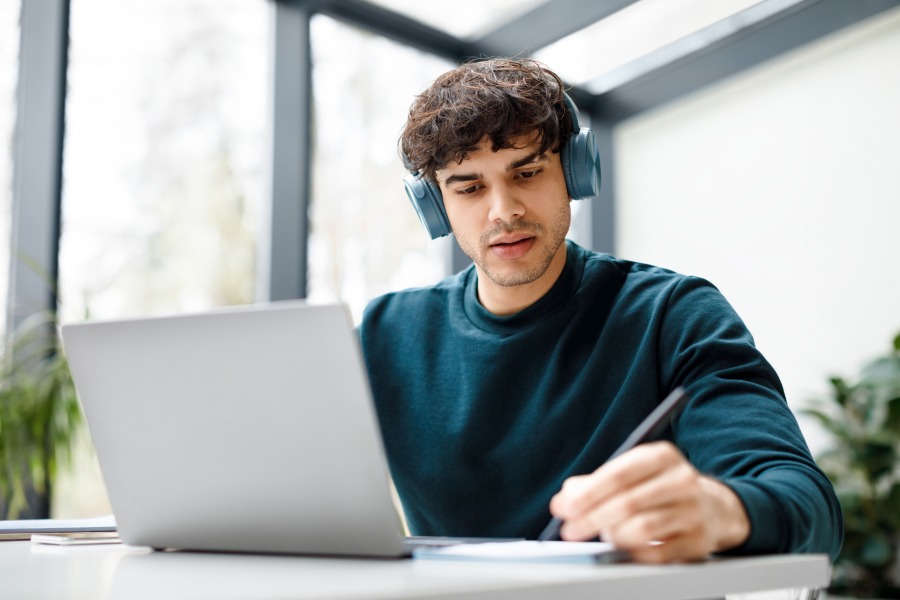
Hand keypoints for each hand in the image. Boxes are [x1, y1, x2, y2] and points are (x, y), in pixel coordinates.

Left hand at [548, 441, 749, 562]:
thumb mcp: (631, 474)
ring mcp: (693, 511)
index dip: (589, 493)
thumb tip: (562, 502)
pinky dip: (634, 552)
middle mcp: (682, 480)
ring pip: (643, 529)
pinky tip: (625, 548)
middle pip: (628, 502)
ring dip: (614, 535)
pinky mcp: (699, 540)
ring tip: (604, 535)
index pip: (619, 474)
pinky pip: (657, 553)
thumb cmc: (659, 488)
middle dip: (592, 519)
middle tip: (570, 531)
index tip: (565, 509)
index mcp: (662, 456)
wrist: (713, 507)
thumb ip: (592, 484)